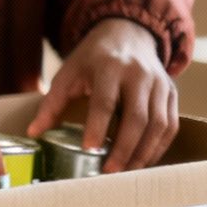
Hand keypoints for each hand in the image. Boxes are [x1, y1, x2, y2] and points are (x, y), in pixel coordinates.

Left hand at [29, 18, 175, 173]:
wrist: (127, 34)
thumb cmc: (92, 59)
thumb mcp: (69, 72)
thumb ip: (52, 102)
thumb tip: (34, 133)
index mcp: (109, 66)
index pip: (104, 101)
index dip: (97, 127)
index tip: (89, 150)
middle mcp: (139, 74)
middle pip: (137, 117)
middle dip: (124, 148)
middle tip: (110, 171)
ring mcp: (160, 83)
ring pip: (158, 124)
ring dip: (143, 152)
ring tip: (126, 172)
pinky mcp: (171, 92)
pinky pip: (170, 125)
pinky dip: (159, 147)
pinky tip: (143, 160)